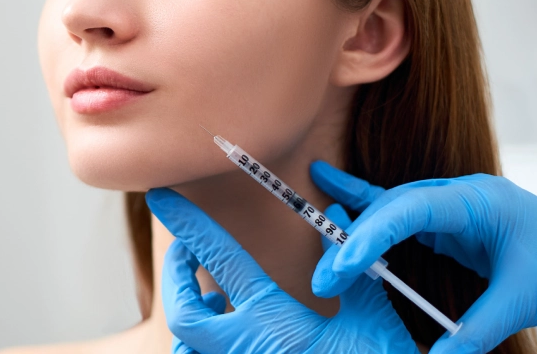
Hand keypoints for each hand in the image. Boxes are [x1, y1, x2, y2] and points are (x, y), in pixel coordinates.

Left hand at [146, 188, 418, 353]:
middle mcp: (248, 352)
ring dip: (191, 318)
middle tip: (186, 252)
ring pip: (188, 349)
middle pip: (183, 313)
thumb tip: (337, 215)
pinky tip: (229, 332)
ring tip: (212, 298)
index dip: (188, 223)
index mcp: (276, 325)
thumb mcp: (375, 321)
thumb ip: (349, 269)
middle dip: (175, 277)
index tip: (161, 198)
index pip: (221, 259)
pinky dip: (202, 347)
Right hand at [309, 161, 536, 352]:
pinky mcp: (453, 223)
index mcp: (481, 201)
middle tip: (326, 279)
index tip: (344, 265)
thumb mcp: (522, 302)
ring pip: (393, 207)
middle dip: (355, 240)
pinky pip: (402, 215)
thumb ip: (474, 331)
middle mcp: (462, 196)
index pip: (412, 209)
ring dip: (355, 223)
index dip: (372, 234)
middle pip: (394, 207)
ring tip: (313, 220)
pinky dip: (369, 211)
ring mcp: (455, 206)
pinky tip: (335, 192)